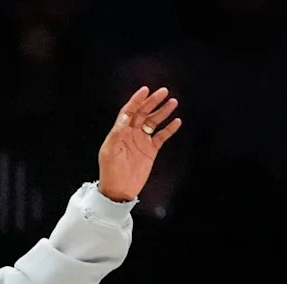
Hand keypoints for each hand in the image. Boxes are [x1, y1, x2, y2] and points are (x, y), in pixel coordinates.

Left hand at [97, 86, 181, 201]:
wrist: (119, 190)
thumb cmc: (110, 171)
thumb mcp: (109, 151)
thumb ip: (117, 133)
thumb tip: (125, 116)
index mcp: (119, 132)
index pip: (129, 111)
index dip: (136, 100)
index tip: (145, 90)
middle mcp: (131, 134)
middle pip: (143, 113)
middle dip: (152, 102)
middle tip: (163, 92)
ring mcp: (141, 141)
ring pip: (153, 122)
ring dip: (163, 112)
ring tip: (173, 102)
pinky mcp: (150, 150)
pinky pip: (161, 136)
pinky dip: (169, 129)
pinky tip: (176, 121)